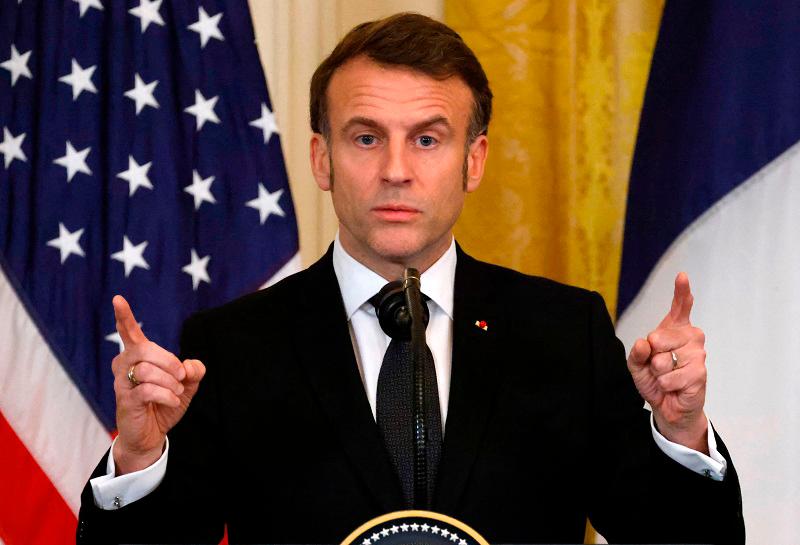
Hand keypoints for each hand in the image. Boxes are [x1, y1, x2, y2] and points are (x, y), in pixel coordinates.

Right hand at [110, 295, 205, 473]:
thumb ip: (194, 370)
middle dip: (169, 360)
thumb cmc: (165, 404)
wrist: (152, 435)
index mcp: (139, 357)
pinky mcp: (125, 401)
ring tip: (176, 392)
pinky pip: (148, 390)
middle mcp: (125, 366)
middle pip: (144, 349)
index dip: (124, 316)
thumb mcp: (187, 384)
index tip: (117, 298)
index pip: (130, 333)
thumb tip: (189, 366)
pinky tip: (171, 400)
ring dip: (170, 381)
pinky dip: (167, 395)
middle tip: (182, 375)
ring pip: (146, 370)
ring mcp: (122, 383)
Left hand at [626, 273, 708, 452]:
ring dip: (658, 372)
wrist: (666, 406)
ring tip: (666, 376)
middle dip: (650, 355)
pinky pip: (670, 377)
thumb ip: (636, 353)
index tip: (682, 276)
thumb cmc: (654, 379)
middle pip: (659, 336)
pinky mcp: (700, 373)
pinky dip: (665, 384)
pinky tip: (673, 387)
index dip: (681, 291)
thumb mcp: (637, 365)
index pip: (680, 306)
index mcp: (675, 329)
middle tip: (657, 365)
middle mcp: (690, 337)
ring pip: (663, 359)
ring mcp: (698, 354)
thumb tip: (644, 342)